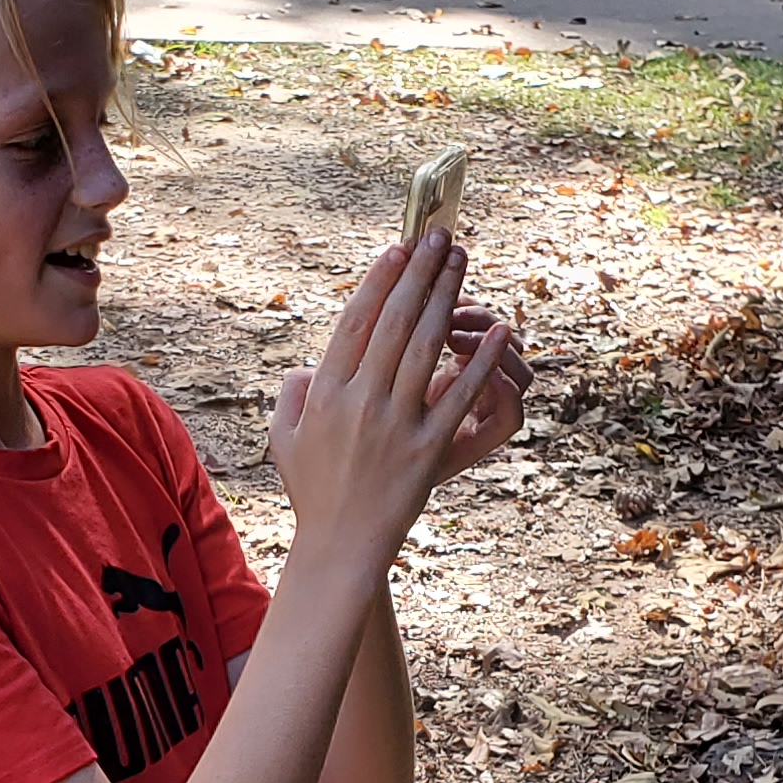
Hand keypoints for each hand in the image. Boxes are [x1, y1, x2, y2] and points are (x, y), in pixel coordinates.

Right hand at [269, 236, 515, 573]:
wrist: (340, 545)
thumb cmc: (313, 490)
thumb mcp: (284, 438)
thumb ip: (292, 393)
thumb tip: (308, 364)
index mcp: (325, 393)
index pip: (356, 322)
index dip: (380, 280)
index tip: (400, 249)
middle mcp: (359, 402)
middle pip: (394, 323)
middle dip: (419, 273)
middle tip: (440, 237)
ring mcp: (394, 425)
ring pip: (425, 347)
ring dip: (447, 297)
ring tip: (461, 262)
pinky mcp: (426, 449)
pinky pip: (459, 397)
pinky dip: (481, 362)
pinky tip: (498, 330)